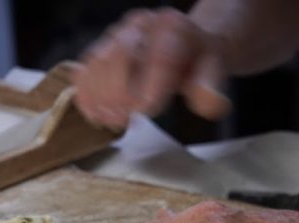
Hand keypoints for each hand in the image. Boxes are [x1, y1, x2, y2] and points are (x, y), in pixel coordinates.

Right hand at [74, 8, 231, 128]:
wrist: (185, 45)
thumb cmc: (198, 61)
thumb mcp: (214, 72)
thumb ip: (211, 87)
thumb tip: (210, 103)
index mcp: (173, 28)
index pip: (161, 55)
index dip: (151, 84)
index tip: (147, 108)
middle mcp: (141, 26)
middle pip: (121, 54)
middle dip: (121, 91)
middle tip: (129, 117)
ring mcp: (117, 36)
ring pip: (97, 62)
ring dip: (100, 97)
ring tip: (114, 119)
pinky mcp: (101, 50)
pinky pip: (84, 70)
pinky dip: (85, 95)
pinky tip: (97, 114)